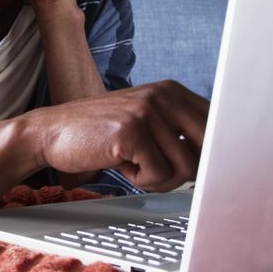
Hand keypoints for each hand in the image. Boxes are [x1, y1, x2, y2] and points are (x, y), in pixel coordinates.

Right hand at [22, 80, 209, 191]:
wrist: (51, 133)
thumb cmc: (100, 134)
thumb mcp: (144, 122)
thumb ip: (179, 131)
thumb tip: (221, 158)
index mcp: (171, 90)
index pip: (217, 123)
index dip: (217, 151)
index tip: (212, 167)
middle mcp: (162, 95)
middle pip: (208, 148)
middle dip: (189, 171)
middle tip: (162, 171)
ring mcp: (146, 111)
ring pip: (185, 168)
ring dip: (161, 179)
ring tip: (136, 165)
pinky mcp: (130, 132)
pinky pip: (158, 176)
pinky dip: (141, 181)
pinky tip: (121, 165)